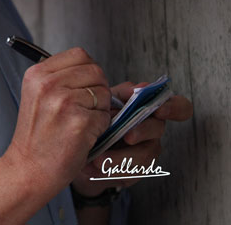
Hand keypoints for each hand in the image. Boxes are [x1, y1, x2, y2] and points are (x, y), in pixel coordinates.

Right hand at [4, 47, 111, 198]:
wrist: (28, 169)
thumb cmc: (37, 136)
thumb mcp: (36, 95)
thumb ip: (58, 77)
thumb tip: (90, 66)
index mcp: (37, 74)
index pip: (79, 54)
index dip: (88, 71)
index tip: (82, 87)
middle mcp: (48, 84)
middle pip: (95, 71)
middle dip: (98, 90)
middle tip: (85, 108)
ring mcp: (64, 102)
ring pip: (104, 93)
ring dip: (100, 109)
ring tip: (80, 123)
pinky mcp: (79, 121)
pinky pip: (106, 116)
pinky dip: (100, 127)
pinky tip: (82, 135)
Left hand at [71, 81, 193, 196]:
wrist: (84, 144)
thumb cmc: (100, 117)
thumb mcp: (107, 101)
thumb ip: (123, 94)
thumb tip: (139, 88)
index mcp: (150, 108)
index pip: (179, 107)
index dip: (175, 108)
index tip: (160, 110)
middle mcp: (153, 130)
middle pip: (158, 129)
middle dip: (142, 131)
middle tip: (127, 136)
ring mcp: (147, 151)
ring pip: (143, 156)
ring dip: (120, 158)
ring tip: (98, 159)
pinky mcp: (136, 171)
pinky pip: (130, 173)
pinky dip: (109, 170)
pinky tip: (93, 166)